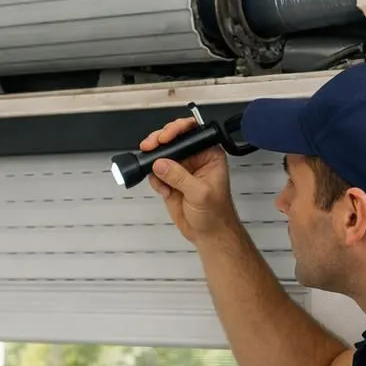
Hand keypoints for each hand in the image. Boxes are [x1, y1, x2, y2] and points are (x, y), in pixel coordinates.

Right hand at [140, 117, 239, 243]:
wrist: (208, 235)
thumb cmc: (216, 214)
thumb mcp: (200, 193)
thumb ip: (179, 177)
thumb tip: (161, 164)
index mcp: (209, 154)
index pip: (193, 132)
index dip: (177, 130)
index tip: (165, 137)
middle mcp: (195, 159)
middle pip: (173, 140)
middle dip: (159, 142)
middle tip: (150, 147)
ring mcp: (181, 170)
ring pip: (161, 155)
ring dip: (154, 162)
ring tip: (155, 174)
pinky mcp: (170, 182)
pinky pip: (155, 174)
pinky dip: (155, 181)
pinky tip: (164, 190)